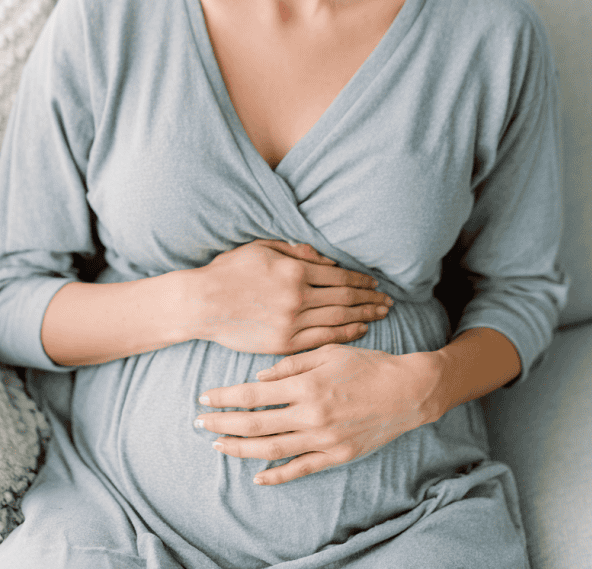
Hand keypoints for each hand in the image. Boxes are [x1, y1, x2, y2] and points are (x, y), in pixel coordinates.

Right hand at [184, 240, 392, 353]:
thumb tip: (326, 259)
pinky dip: (344, 335)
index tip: (375, 283)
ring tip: (381, 315)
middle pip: (345, 298)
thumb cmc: (229, 271)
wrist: (202, 303)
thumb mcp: (262, 248)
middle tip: (388, 301)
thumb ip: (296, 251)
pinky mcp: (284, 343)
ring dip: (363, 317)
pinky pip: (322, 339)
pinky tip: (358, 331)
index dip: (360, 280)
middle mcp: (299, 297)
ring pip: (338, 319)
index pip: (339, 276)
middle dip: (369, 299)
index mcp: (295, 270)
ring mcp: (292, 322)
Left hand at [195, 343, 437, 484]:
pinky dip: (277, 476)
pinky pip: (300, 470)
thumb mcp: (328, 351)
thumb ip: (292, 363)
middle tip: (199, 422)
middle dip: (222, 423)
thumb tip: (260, 375)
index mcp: (306, 384)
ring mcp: (324, 438)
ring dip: (240, 449)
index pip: (254, 393)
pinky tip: (257, 477)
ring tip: (217, 445)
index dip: (225, 397)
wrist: (407, 391)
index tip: (204, 398)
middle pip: (255, 424)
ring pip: (271, 450)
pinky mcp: (337, 456)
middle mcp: (311, 414)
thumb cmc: (366, 364)